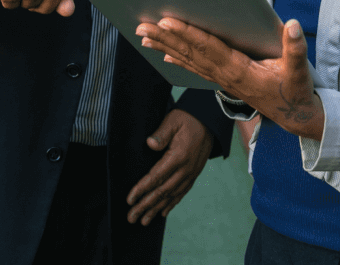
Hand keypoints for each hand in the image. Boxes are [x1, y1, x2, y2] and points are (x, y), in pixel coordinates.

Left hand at [126, 109, 212, 226]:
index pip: (156, 177)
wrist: (210, 120)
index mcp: (178, 156)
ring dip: (157, 209)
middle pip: (162, 191)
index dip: (141, 189)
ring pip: (171, 196)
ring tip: (144, 221)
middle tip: (132, 217)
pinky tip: (163, 212)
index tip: (130, 200)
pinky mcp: (194, 174)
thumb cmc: (188, 118)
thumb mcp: (173, 120)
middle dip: (145, 205)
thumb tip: (150, 144)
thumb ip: (161, 133)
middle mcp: (185, 169)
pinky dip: (172, 204)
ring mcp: (191, 173)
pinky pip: (182, 192)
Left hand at [138, 17, 324, 139]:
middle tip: (142, 26)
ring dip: (166, 47)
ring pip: (189, 61)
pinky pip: (196, 69)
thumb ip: (296, 49)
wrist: (295, 117)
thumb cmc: (296, 91)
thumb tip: (293, 26)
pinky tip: (165, 54)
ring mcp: (222, 80)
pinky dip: (179, 59)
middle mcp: (226, 75)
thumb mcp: (300, 71)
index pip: (208, 47)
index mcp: (240, 70)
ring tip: (145, 36)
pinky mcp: (224, 82)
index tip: (167, 21)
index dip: (187, 33)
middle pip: (190, 53)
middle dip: (165, 38)